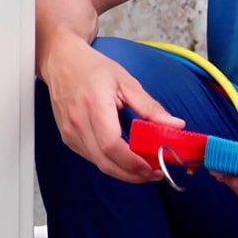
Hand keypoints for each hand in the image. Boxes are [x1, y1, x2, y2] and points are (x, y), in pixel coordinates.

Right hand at [40, 35, 184, 183]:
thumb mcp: (126, 82)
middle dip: (132, 174)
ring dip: (123, 171)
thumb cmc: (92, 68)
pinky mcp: (68, 138)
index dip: (133, 162)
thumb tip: (175, 125)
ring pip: (99, 164)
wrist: (62, 63)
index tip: (153, 167)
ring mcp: (70, 132)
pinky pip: (91, 158)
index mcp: (94, 105)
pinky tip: (124, 158)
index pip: (112, 145)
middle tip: (153, 173)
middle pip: (105, 162)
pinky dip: (110, 163)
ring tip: (143, 166)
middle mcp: (78, 122)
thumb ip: (150, 106)